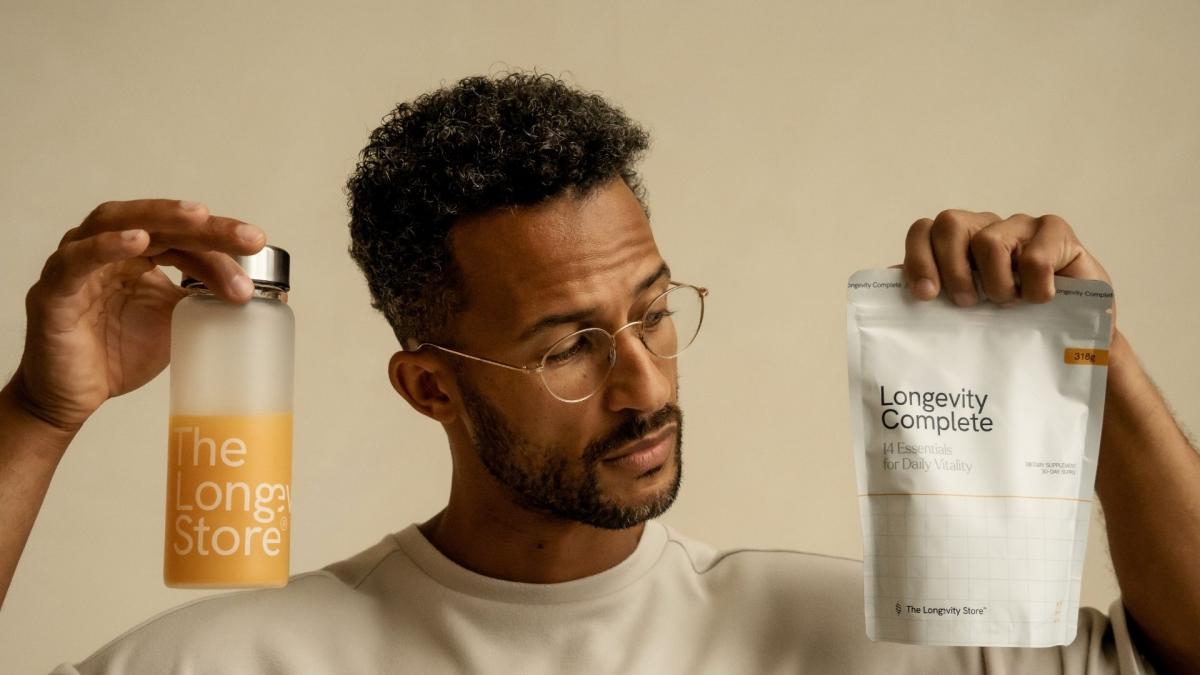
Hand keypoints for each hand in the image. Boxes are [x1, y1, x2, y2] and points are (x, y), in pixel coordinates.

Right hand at [9, 199, 265, 435]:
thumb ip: (200, 299)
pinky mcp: (53, 291)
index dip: (219, 240)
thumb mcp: (173, 322)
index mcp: (136, 255)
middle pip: (158, 224)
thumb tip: (252, 291)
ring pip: (118, 224)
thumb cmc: (117, 355)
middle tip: (248, 237)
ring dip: (161, 219)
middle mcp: (106, 249)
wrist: (75, 399)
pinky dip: (107, 247)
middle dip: (205, 227)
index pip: (182, 236)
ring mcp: (77, 265)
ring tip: (199, 217)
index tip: (256, 245)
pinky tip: (139, 241)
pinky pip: (76, 260)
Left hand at [899, 209, 1115, 331]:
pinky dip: (1034, 285)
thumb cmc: (1011, 327)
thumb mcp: (963, 314)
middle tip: (966, 303)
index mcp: (957, 244)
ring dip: (996, 283)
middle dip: (951, 269)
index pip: (923, 231)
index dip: (918, 260)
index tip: (924, 296)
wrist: (1071, 345)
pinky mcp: (1057, 233)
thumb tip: (888, 283)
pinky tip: (1041, 300)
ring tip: (1009, 304)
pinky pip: (1034, 254)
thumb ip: (931, 295)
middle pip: (948, 223)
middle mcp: (985, 228)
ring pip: (989, 240)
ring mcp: (1021, 227)